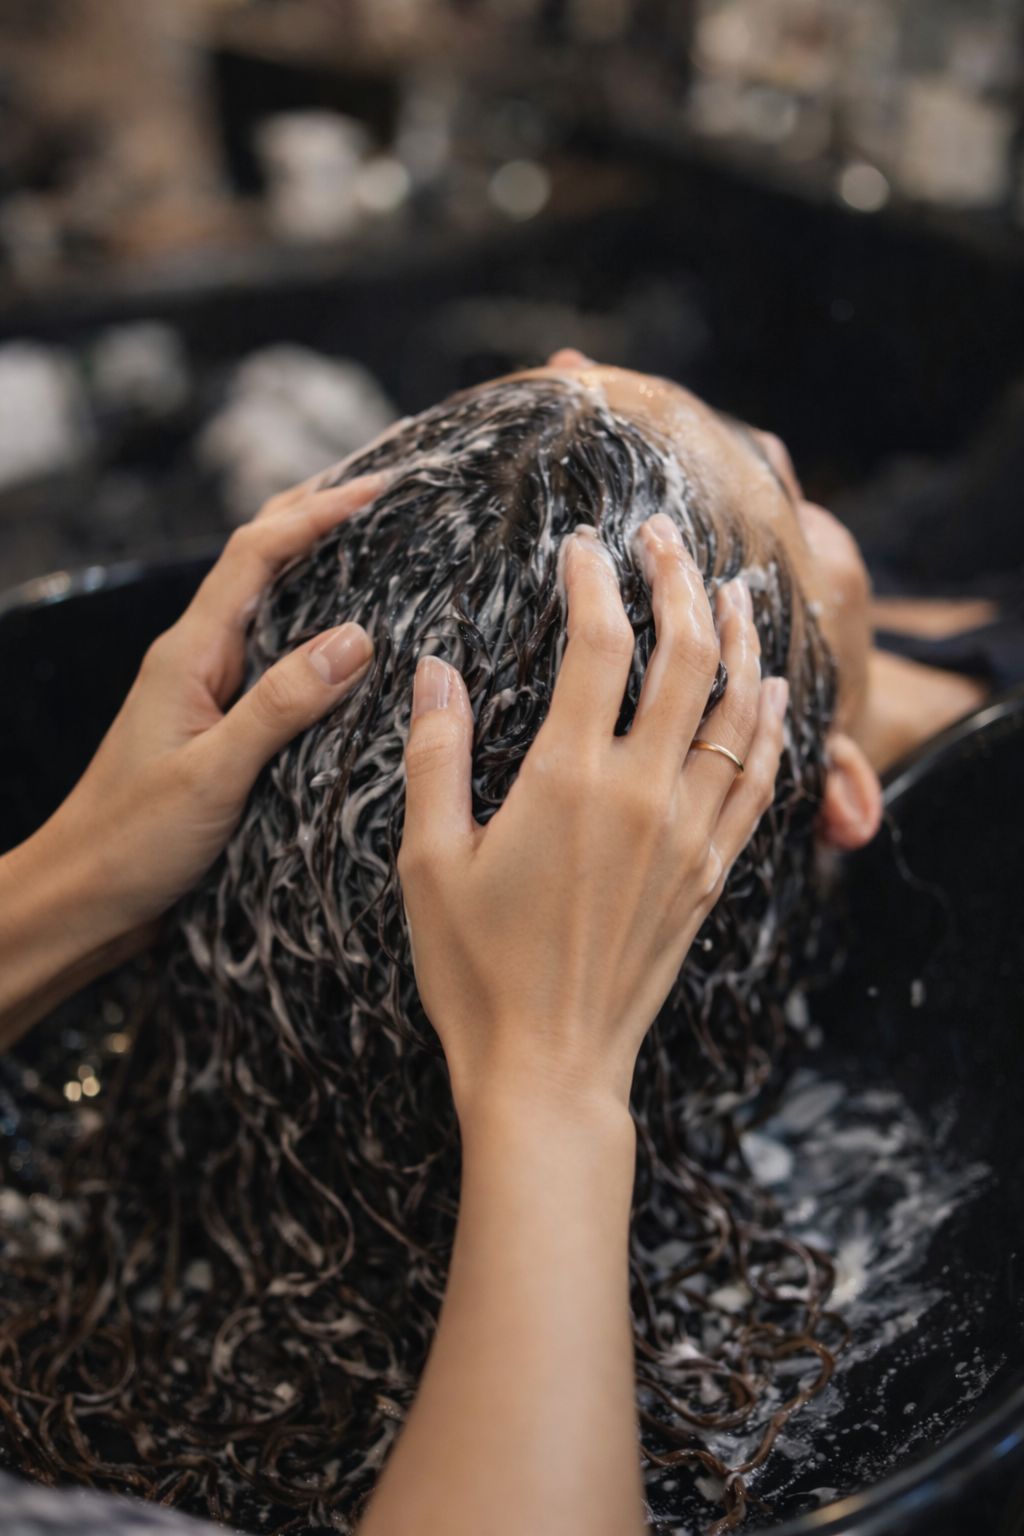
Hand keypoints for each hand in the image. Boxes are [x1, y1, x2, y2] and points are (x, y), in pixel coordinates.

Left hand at [33, 470, 387, 952]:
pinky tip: (349, 645)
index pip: (255, 555)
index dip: (315, 514)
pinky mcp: (220, 726)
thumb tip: (356, 639)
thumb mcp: (212, 774)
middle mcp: (197, 659)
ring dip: (315, 568)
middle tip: (380, 494)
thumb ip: (280, 705)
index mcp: (188, 653)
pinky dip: (313, 632)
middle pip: (257, 562)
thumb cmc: (131, 842)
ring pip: (268, 608)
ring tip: (375, 545)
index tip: (376, 490)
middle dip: (313, 517)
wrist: (82, 899)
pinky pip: (274, 660)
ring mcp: (207, 690)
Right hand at [398, 515, 788, 1115]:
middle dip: (680, 580)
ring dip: (740, 638)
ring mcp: (689, 833)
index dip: (595, 579)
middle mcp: (642, 793)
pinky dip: (770, 726)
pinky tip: (770, 692)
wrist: (551, 1067)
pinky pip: (759, 781)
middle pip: (686, 656)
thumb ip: (436, 756)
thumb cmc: (476, 972)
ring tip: (735, 588)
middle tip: (666, 537)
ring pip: (738, 709)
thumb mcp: (428, 863)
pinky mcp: (711, 872)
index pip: (597, 643)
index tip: (585, 544)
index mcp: (567, 779)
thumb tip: (433, 670)